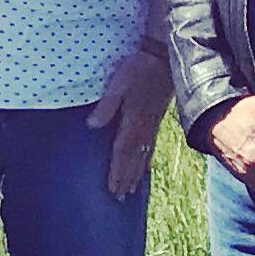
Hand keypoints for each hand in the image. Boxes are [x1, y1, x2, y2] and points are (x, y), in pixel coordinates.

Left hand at [88, 45, 171, 201]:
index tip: (113, 190)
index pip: (122, 152)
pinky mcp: (157, 119)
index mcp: (133, 121)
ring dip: (136, 174)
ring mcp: (153, 124)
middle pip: (133, 159)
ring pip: (143, 155)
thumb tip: (91, 126)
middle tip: (119, 198)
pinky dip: (146, 160)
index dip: (117, 172)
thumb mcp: (117, 83)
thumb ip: (106, 106)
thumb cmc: (137, 68)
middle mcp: (144, 127)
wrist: (163, 57)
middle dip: (125, 179)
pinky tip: (145, 165)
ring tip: (131, 190)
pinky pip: (151, 146)